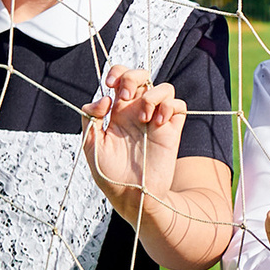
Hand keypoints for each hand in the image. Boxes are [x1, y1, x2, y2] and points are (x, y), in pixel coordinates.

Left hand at [81, 64, 183, 220]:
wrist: (132, 196)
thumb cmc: (108, 173)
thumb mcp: (90, 145)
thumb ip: (90, 118)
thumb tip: (105, 99)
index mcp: (117, 112)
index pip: (120, 79)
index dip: (117, 73)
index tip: (110, 85)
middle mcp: (137, 111)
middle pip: (142, 76)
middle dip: (133, 78)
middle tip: (125, 98)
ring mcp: (155, 119)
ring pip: (164, 88)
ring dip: (153, 95)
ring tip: (143, 117)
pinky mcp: (171, 130)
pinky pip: (178, 106)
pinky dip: (170, 107)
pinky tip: (159, 122)